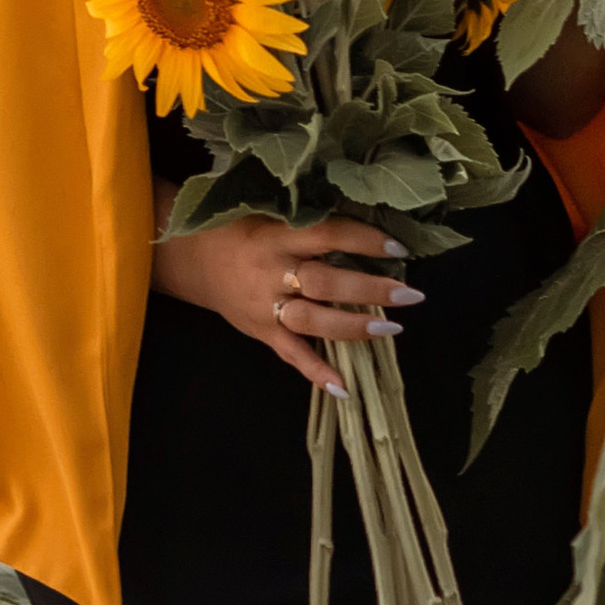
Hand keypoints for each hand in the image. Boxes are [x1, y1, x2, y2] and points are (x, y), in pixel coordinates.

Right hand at [152, 199, 422, 394]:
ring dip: (353, 327)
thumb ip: (311, 225)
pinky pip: (291, 355)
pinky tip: (345, 388)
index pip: (327, 235)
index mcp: (278, 236)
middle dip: (369, 289)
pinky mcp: (262, 333)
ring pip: (312, 321)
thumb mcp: (273, 216)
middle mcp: (273, 272)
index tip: (399, 247)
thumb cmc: (245, 230)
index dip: (363, 240)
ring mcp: (267, 307)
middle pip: (325, 283)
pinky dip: (317, 373)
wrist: (195, 258)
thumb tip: (369, 220)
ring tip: (391, 327)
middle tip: (410, 294)